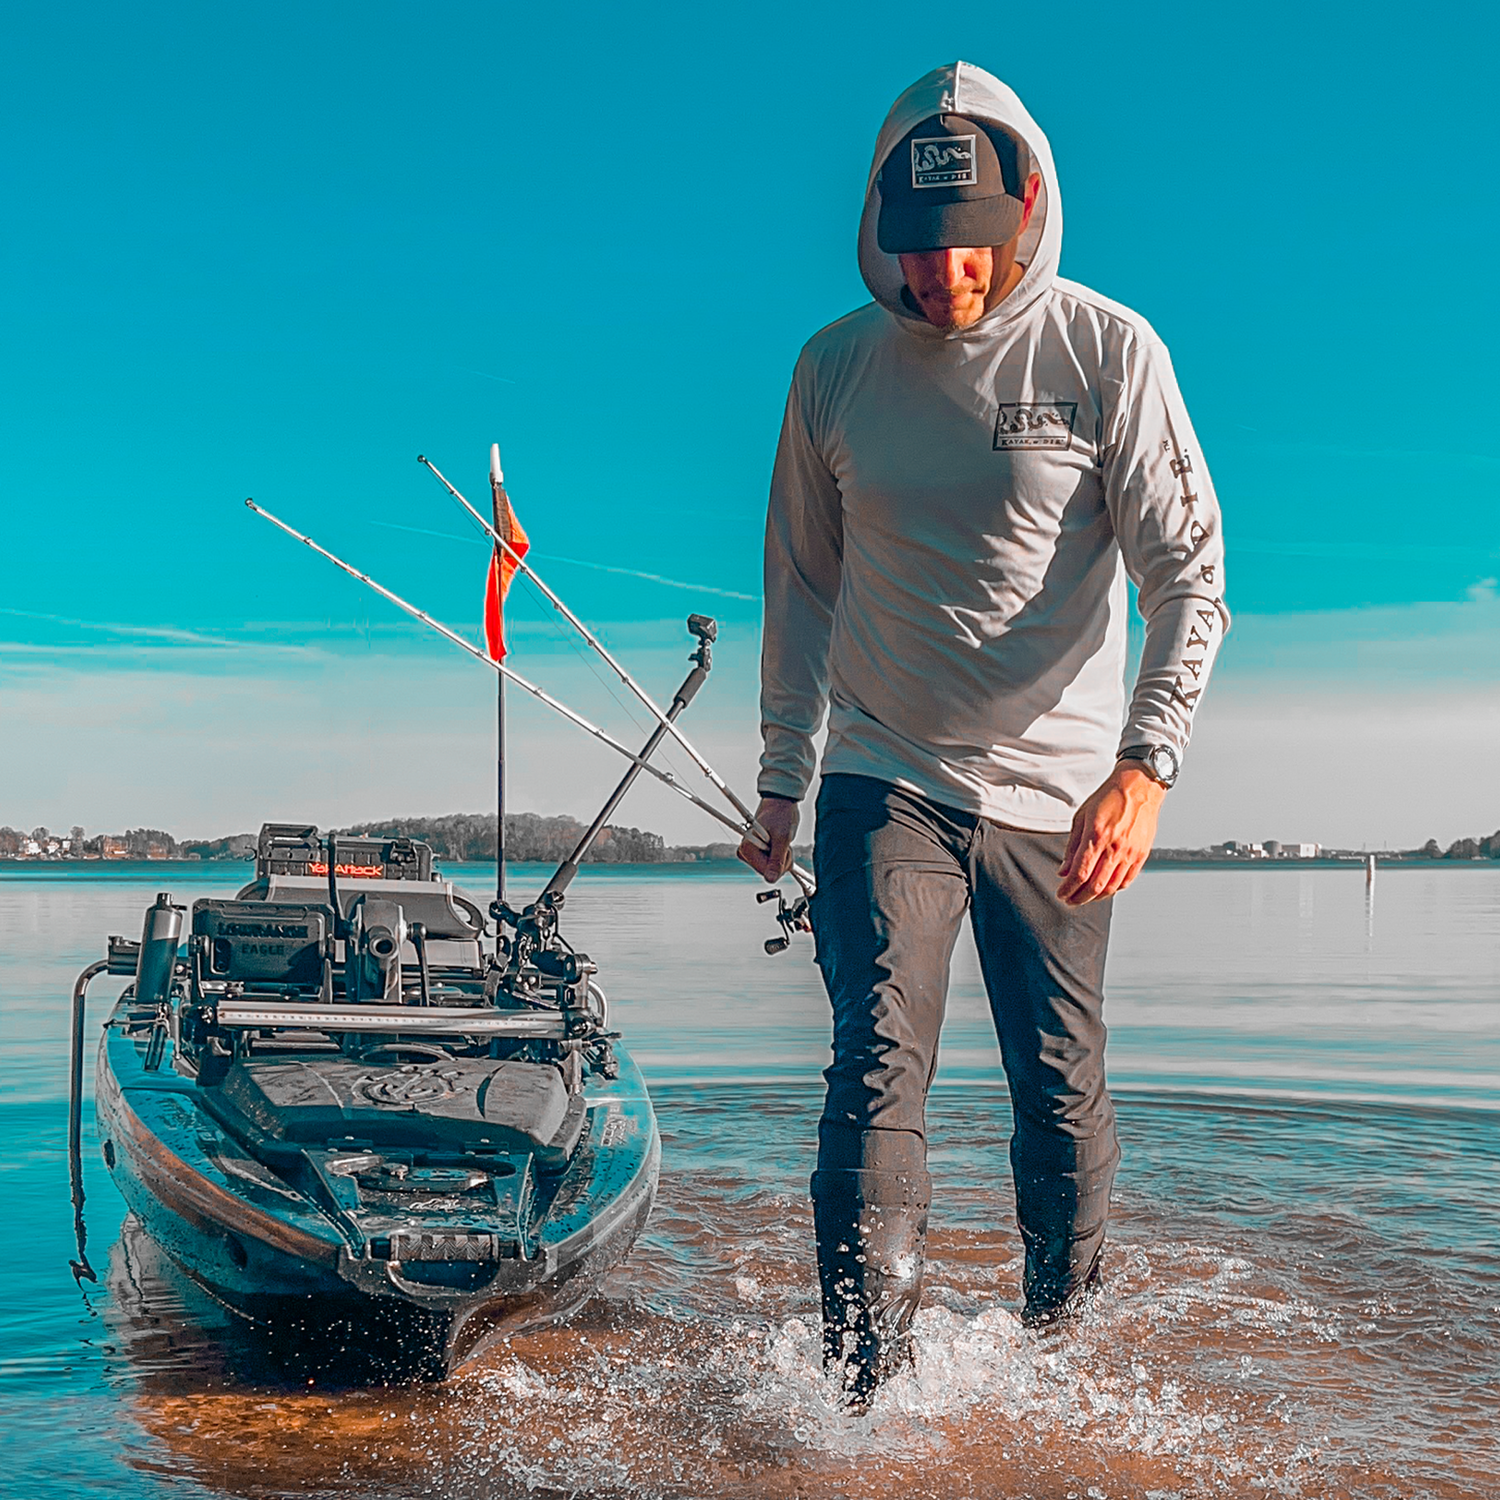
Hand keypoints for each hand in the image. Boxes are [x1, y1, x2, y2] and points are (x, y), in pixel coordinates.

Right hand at [737, 795, 799, 881]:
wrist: (781, 803)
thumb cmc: (781, 816)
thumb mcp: (782, 838)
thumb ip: (776, 860)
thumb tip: (771, 880)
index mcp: (746, 848)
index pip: (766, 872)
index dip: (780, 863)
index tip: (784, 848)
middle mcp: (745, 852)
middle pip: (768, 871)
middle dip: (781, 860)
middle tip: (782, 842)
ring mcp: (751, 853)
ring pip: (771, 869)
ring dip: (782, 857)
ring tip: (780, 840)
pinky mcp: (757, 853)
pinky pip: (772, 864)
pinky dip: (780, 856)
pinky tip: (779, 844)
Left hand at [1056, 764, 1165, 905]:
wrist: (1139, 786)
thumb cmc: (1110, 797)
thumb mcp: (1081, 817)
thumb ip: (1072, 846)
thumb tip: (1064, 869)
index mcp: (1096, 836)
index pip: (1080, 873)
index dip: (1068, 888)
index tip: (1061, 893)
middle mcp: (1115, 847)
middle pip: (1095, 885)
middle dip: (1079, 898)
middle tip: (1070, 900)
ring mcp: (1130, 852)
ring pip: (1112, 886)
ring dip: (1095, 897)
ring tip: (1084, 897)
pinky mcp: (1141, 854)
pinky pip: (1127, 880)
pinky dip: (1114, 889)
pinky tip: (1105, 889)